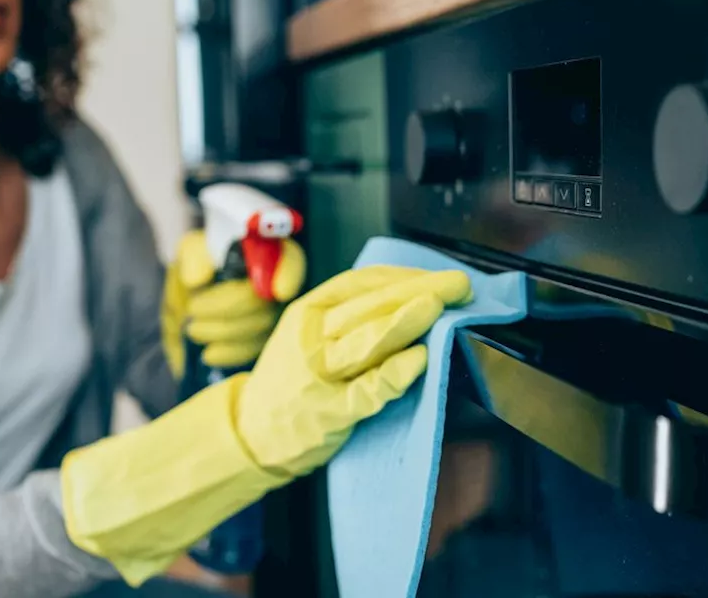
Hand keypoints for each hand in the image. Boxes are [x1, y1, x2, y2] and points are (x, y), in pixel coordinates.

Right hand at [61, 263, 466, 585]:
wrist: (248, 432)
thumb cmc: (291, 382)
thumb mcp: (311, 335)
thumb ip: (352, 317)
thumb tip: (414, 296)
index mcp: (308, 312)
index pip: (362, 284)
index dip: (405, 276)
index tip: (439, 276)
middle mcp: (312, 338)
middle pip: (371, 307)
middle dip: (419, 292)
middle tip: (459, 285)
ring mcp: (319, 376)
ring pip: (367, 340)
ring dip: (406, 321)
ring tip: (438, 308)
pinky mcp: (329, 412)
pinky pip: (367, 390)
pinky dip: (395, 374)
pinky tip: (419, 360)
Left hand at [161, 230, 305, 379]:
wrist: (199, 293)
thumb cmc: (203, 264)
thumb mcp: (193, 250)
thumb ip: (195, 258)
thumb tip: (196, 281)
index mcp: (269, 251)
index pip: (291, 260)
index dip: (289, 275)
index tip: (280, 292)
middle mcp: (281, 283)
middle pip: (267, 302)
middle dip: (227, 309)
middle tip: (192, 309)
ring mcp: (277, 315)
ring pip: (261, 330)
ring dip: (222, 333)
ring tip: (193, 328)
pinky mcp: (266, 340)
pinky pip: (256, 352)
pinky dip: (230, 354)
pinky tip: (208, 354)